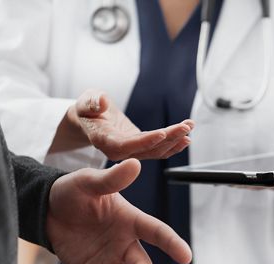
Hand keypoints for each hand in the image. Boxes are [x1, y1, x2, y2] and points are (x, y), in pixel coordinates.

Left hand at [46, 159, 191, 263]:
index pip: (156, 232)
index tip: (186, 257)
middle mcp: (124, 243)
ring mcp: (109, 260)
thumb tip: (135, 164)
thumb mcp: (90, 181)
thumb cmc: (73, 191)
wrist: (48, 208)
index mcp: (130, 220)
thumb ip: (112, 179)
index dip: (172, 244)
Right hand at [49, 89, 193, 159]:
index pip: (126, 145)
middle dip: (168, 138)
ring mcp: (131, 151)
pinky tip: (186, 137)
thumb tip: (101, 102)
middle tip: (185, 127)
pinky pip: (158, 150)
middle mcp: (119, 151)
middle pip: (146, 149)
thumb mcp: (85, 102)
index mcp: (104, 141)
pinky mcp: (140, 147)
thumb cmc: (87, 110)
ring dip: (175, 140)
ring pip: (156, 151)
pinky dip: (173, 145)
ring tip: (189, 127)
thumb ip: (91, 103)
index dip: (145, 141)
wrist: (90, 120)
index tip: (162, 133)